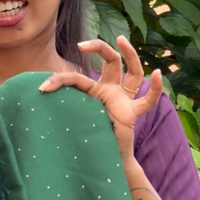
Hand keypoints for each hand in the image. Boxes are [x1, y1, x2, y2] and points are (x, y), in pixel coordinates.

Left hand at [39, 36, 162, 165]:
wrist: (105, 159)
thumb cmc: (89, 139)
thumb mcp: (73, 121)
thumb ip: (64, 110)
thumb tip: (41, 98)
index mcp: (94, 92)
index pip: (77, 77)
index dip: (60, 80)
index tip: (44, 86)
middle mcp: (111, 91)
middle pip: (110, 60)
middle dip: (98, 47)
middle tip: (81, 45)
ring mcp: (123, 100)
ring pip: (133, 72)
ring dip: (130, 54)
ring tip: (121, 40)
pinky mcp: (133, 113)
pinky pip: (147, 101)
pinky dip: (155, 89)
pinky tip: (158, 75)